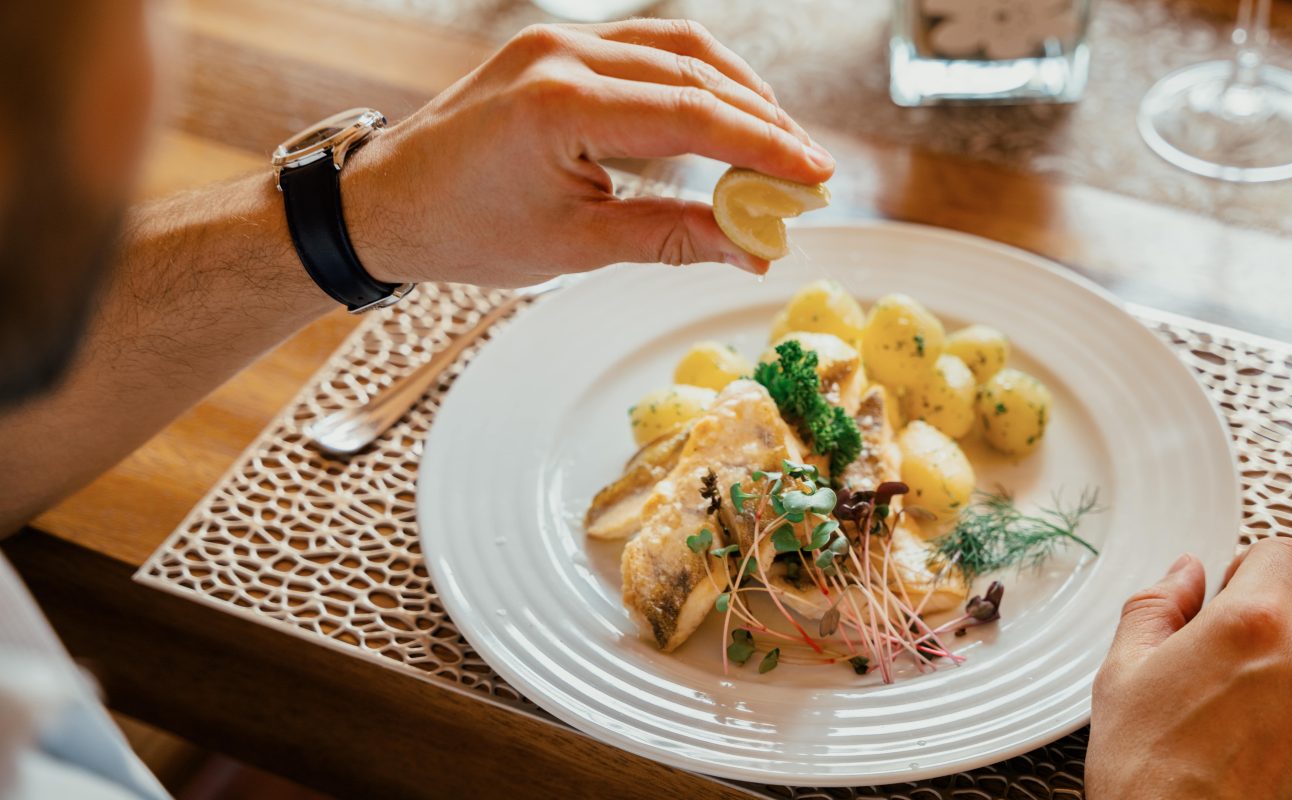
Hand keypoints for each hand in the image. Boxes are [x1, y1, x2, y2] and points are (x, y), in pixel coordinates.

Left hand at [342, 20, 833, 287]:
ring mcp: (556, 40)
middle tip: (807, 174)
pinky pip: (645, 47)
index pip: (692, 115)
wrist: (387, 202)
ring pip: (678, 48)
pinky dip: (695, 78)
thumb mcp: (575, 247)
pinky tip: (724, 112)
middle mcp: (562, 55)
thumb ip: (673, 238)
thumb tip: (753, 250)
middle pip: (695, 74)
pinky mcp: (555, 46)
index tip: (816, 177)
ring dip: (737, 91)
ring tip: (778, 144)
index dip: (764, 147)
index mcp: (561, 105)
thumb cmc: (465, 230)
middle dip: (762, 124)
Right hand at [1087, 539, 1291, 798]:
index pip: (1286, 553)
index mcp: (1254, 624)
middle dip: (1291, 620)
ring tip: (1270, 717)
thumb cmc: (1151, 779)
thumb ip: (1157, 608)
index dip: (1257, 570)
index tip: (1242, 593)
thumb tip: (1183, 574)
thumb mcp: (1123, 677)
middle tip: (1248, 662)